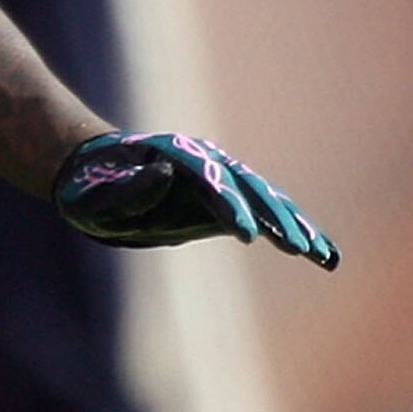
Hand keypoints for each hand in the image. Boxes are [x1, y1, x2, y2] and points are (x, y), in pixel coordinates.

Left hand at [54, 131, 338, 268]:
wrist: (95, 175)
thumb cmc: (88, 191)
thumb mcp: (91, 197)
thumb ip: (126, 190)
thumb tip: (165, 175)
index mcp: (171, 155)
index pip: (207, 179)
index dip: (228, 206)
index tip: (246, 235)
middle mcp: (205, 161)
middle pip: (247, 187)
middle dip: (272, 217)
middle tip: (296, 248)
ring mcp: (222, 178)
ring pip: (268, 200)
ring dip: (296, 226)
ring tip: (322, 256)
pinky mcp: (231, 200)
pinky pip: (270, 214)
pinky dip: (297, 231)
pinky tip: (324, 255)